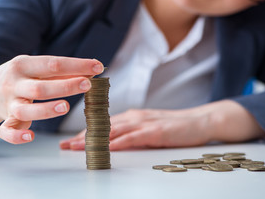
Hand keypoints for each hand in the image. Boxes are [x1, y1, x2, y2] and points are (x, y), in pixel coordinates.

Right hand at [0, 55, 103, 143]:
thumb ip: (61, 72)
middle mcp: (14, 84)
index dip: (76, 65)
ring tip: (66, 107)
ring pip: (25, 110)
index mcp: (23, 65)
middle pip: (40, 87)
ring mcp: (9, 104)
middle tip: (87, 85)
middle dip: (65, 86)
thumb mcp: (36, 68)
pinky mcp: (6, 120)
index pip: (52, 64)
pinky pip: (6, 131)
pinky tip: (31, 136)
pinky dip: (17, 136)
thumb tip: (92, 72)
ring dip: (46, 109)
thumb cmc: (22, 77)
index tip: (97, 67)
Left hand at [60, 100, 264, 149]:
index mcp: (132, 116)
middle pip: (104, 127)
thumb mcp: (149, 127)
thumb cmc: (175, 126)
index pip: (104, 124)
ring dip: (94, 139)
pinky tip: (107, 148)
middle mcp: (135, 116)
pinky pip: (133, 137)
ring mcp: (145, 122)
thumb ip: (132, 131)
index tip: (69, 142)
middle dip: (83, 137)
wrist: (200, 120)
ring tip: (77, 147)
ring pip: (114, 130)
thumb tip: (114, 141)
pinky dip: (119, 142)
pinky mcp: (156, 130)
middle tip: (64, 146)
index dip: (85, 133)